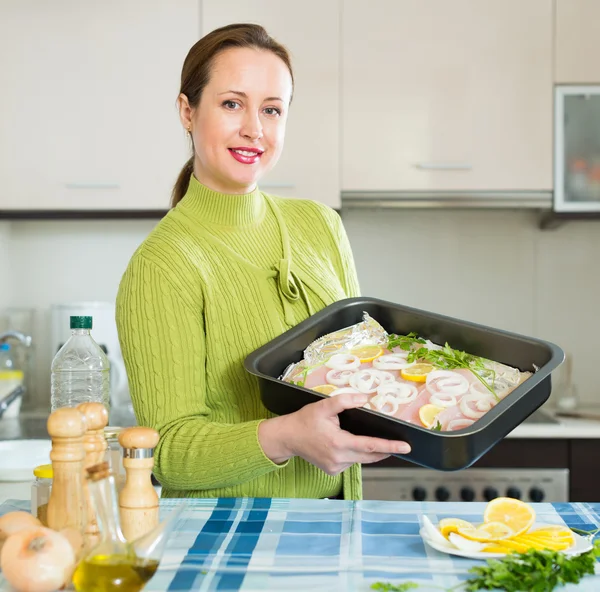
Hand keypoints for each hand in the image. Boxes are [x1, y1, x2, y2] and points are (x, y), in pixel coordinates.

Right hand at [258, 393, 410, 475]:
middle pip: (370, 456)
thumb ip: (344, 401)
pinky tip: (349, 445)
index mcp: (338, 443)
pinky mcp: (332, 471)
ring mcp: (335, 468)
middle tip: (399, 444)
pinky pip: (351, 463)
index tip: (405, 447)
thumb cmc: (304, 420)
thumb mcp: (323, 406)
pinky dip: (355, 455)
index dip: (390, 446)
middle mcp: (339, 459)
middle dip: (385, 450)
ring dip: (368, 452)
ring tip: (370, 440)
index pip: (370, 446)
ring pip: (361, 460)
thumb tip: (364, 399)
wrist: (287, 437)